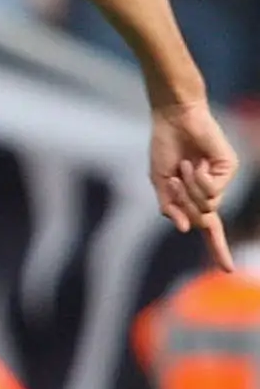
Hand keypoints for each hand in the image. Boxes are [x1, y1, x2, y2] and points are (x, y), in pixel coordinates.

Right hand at [152, 99, 238, 263]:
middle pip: (204, 219)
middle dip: (184, 204)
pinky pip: (215, 190)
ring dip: (189, 190)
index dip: (217, 248)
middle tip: (174, 180)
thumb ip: (169, 206)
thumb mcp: (159, 182)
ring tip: (183, 167)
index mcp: (196, 197)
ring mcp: (222, 180)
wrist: (172, 119)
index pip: (210, 229)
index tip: (228, 269)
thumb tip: (187, 229)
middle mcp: (213, 191)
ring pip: (209, 206)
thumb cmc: (165, 147)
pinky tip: (194, 164)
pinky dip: (200, 180)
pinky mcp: (228, 168)